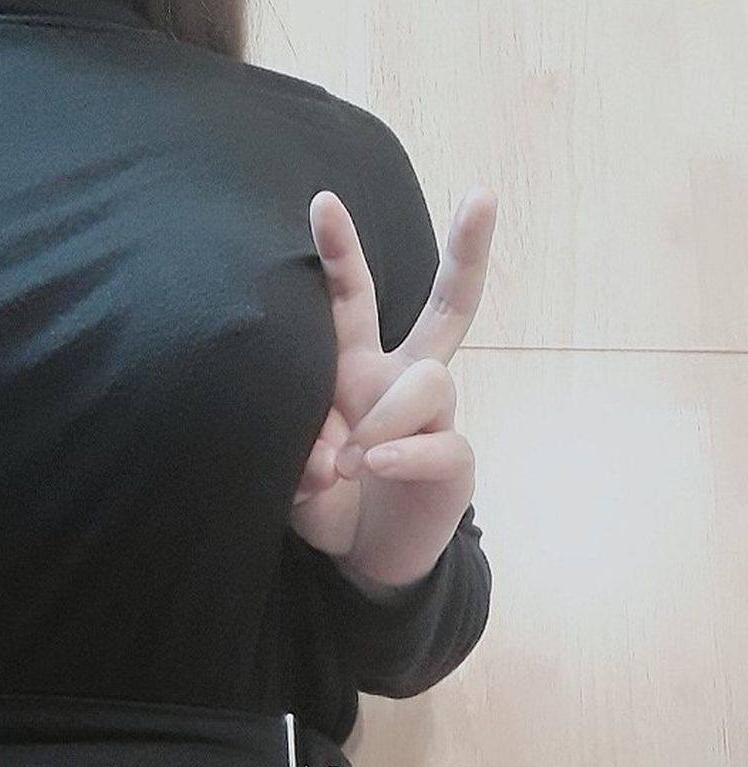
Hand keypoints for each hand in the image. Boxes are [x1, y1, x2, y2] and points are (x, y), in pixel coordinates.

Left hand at [291, 184, 496, 591]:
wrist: (363, 558)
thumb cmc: (328, 501)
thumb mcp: (296, 478)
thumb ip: (300, 455)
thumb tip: (324, 453)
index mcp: (358, 370)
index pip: (353, 302)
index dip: (341, 254)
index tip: (322, 201)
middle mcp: (403, 382)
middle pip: (449, 307)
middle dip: (467, 251)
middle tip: (483, 196)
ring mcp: (436, 419)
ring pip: (431, 382)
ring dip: (385, 417)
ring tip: (350, 461)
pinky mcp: (456, 461)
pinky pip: (440, 441)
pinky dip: (404, 451)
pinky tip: (378, 465)